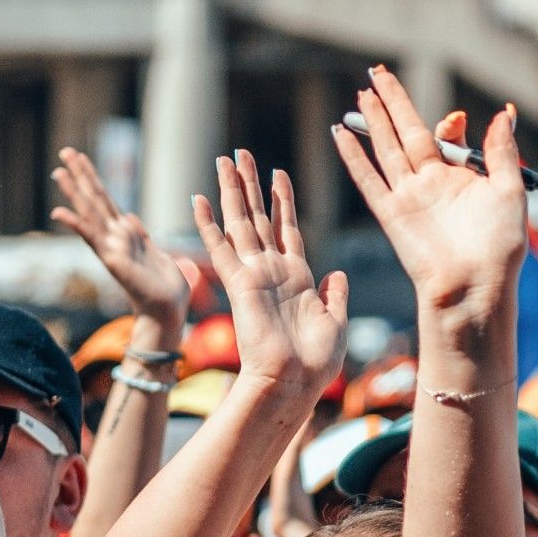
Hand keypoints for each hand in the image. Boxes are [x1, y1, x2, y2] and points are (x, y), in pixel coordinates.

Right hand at [50, 144, 189, 327]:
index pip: (105, 199)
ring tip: (60, 172)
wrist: (168, 310)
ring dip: (75, 193)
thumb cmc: (165, 286)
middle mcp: (115, 237)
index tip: (80, 158)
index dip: (93, 178)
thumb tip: (130, 217)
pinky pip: (92, 239)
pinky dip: (76, 225)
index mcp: (126, 233)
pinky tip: (59, 212)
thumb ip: (140, 235)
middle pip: (94, 199)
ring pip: (91, 213)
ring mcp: (112, 248)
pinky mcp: (113, 261)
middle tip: (65, 150)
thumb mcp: (155, 251)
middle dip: (81, 175)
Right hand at [192, 150, 347, 396]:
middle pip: (259, 217)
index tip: (278, 173)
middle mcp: (273, 271)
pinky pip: (220, 248)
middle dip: (251, 184)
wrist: (294, 383)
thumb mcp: (336, 321)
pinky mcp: (239, 284)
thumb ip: (335, 295)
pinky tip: (198, 200)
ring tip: (224, 159)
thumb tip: (339, 274)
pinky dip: (208, 225)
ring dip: (232, 190)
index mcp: (298, 277)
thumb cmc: (316, 362)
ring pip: (240, 223)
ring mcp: (254, 275)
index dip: (283, 201)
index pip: (287, 229)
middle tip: (241, 153)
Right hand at [333, 68, 525, 320]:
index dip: (449, 125)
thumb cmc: (500, 246)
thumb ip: (503, 152)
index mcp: (459, 178)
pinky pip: (368, 179)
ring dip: (373, 120)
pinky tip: (339, 135)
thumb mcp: (510, 191)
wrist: (476, 285)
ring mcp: (409, 196)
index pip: (445, 137)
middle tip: (378, 72)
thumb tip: (505, 114)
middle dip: (393, 102)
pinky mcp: (392, 213)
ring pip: (386, 148)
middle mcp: (431, 183)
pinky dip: (353, 157)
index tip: (457, 121)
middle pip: (407, 132)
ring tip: (362, 92)